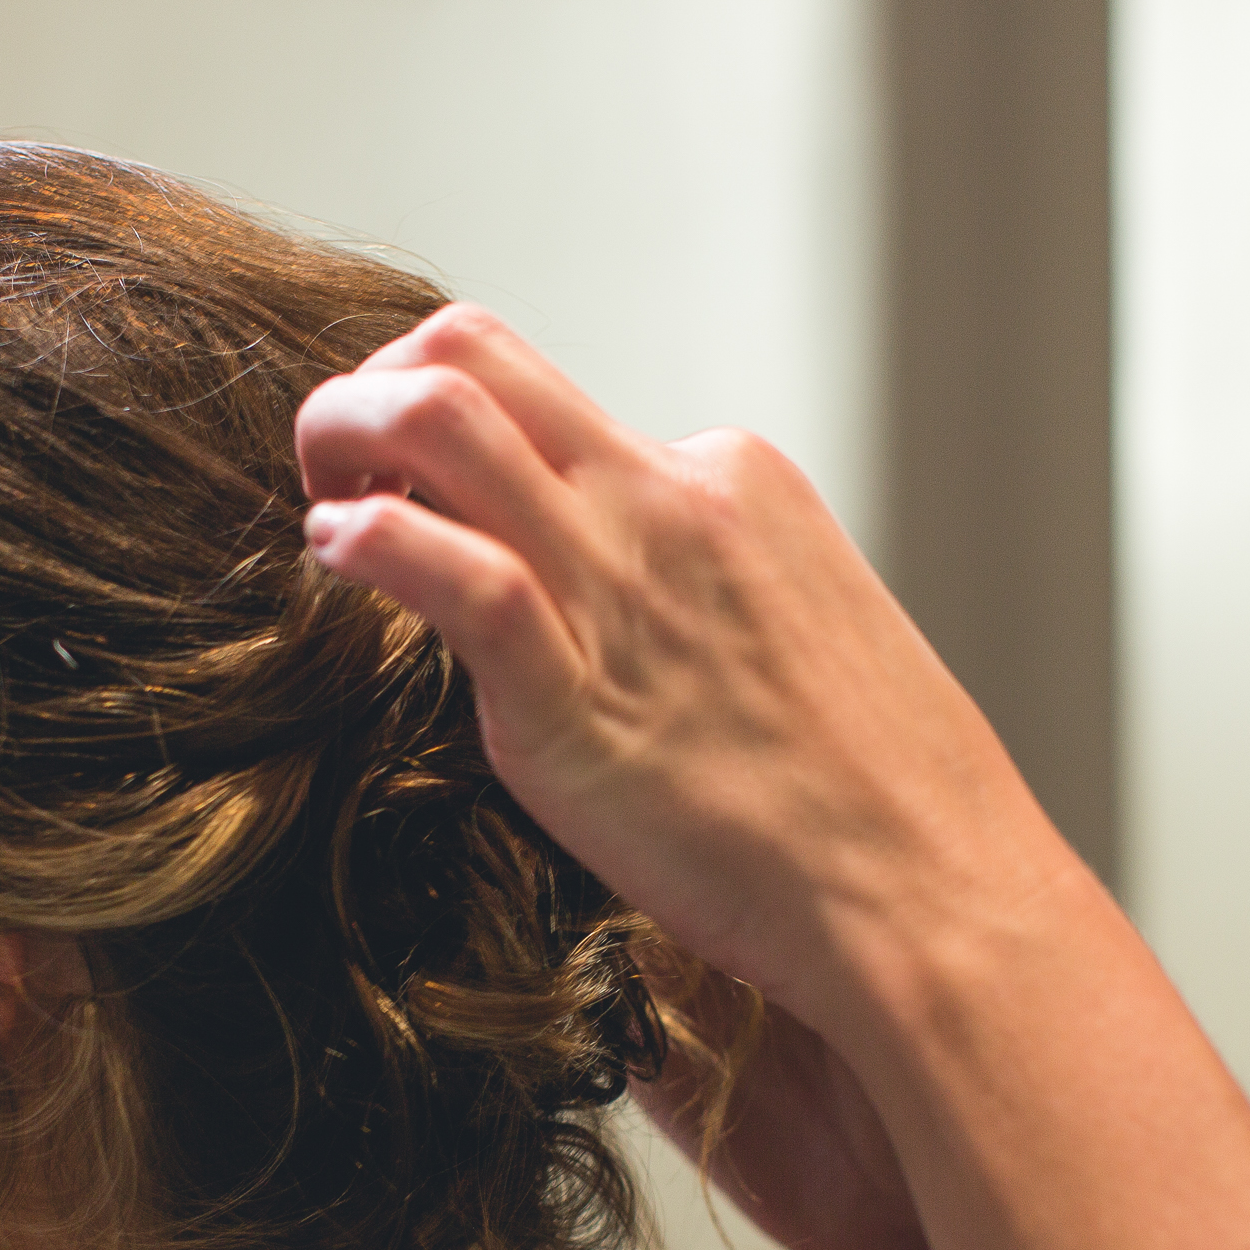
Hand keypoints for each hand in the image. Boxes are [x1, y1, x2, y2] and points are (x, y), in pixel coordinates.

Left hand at [293, 307, 1066, 1039]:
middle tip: (333, 460)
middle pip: (473, 352)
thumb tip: (631, 615)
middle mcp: (669, 500)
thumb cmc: (875, 803)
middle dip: (373, 382)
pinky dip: (366, 540)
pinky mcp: (575, 693)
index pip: (548, 401)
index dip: (456, 438)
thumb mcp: (794, 637)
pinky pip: (451, 571)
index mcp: (728, 479)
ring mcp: (624, 583)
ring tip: (317, 495)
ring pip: (442, 416)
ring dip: (342, 430)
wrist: (932, 897)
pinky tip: (334, 557)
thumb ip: (699, 597)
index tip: (413, 493)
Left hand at [299, 305, 1249, 1249]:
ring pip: (527, 457)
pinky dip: (400, 542)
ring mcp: (699, 637)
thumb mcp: (813, 1013)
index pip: (685, 501)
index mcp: (822, 658)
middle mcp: (766, 611)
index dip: (566, 483)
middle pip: (592, 431)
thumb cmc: (943, 1081)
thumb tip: (659, 1008)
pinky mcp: (633, 699)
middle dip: (469, 407)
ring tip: (319, 441)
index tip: (464, 478)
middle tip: (370, 427)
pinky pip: (484, 580)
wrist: (1015, 1069)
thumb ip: (721, 975)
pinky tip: (323, 525)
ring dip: (413, 438)